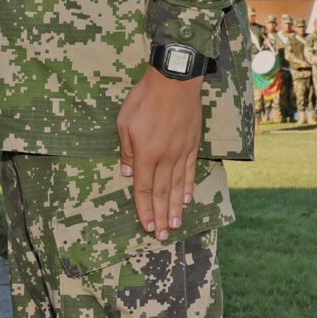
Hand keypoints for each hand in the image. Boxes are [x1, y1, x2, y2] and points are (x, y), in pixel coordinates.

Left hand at [116, 66, 203, 240]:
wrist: (174, 81)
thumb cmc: (145, 99)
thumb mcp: (124, 123)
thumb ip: (126, 150)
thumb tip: (126, 172)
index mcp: (146, 155)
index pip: (144, 189)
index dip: (145, 209)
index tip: (146, 226)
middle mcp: (165, 159)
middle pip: (163, 194)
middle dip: (161, 217)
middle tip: (162, 236)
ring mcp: (181, 153)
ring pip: (178, 187)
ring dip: (176, 208)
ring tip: (175, 225)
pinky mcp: (192, 145)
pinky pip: (190, 171)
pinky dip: (189, 186)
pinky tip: (188, 199)